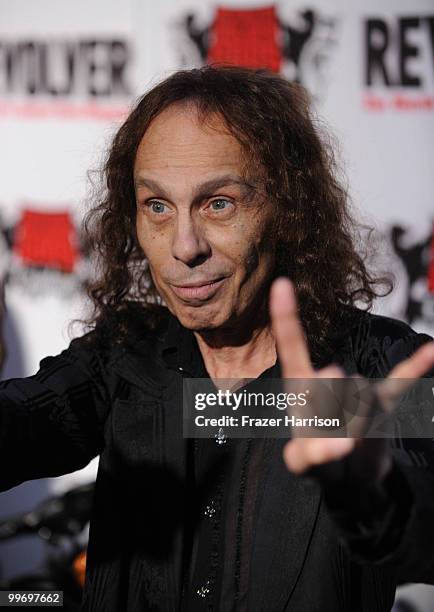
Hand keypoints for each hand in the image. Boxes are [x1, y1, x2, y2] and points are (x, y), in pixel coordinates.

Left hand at [269, 277, 433, 478]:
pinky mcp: (384, 402)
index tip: (280, 284)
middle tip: (331, 441)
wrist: (350, 477)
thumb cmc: (316, 463)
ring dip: (357, 427)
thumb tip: (343, 437)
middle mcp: (329, 378)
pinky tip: (432, 351)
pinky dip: (416, 367)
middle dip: (331, 415)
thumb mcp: (303, 463)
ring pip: (361, 398)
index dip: (285, 316)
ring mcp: (358, 387)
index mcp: (301, 385)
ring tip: (348, 443)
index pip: (292, 346)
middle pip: (333, 384)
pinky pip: (401, 382)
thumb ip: (313, 452)